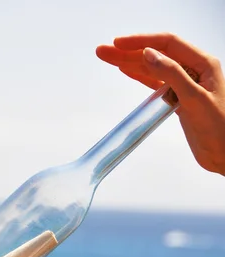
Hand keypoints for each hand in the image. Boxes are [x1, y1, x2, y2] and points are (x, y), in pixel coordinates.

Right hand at [96, 32, 224, 175]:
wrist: (224, 154)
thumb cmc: (219, 128)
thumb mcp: (195, 99)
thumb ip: (172, 74)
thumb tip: (149, 54)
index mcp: (203, 64)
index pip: (167, 44)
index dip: (141, 41)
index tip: (119, 43)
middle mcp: (193, 70)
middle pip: (155, 54)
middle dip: (128, 51)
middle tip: (104, 51)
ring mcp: (184, 84)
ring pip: (151, 67)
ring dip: (129, 62)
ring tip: (107, 57)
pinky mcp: (176, 98)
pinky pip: (154, 81)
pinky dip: (138, 75)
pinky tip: (124, 70)